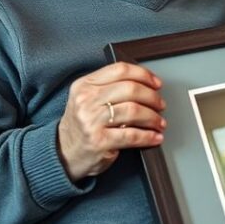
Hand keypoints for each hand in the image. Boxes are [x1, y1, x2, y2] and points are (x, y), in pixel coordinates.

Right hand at [57, 62, 166, 181]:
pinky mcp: (99, 141)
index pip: (120, 70)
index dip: (144, 75)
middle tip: (160, 105)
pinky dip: (148, 136)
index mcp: (85, 85)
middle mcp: (86, 100)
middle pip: (131, 89)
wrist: (64, 153)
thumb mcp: (87, 99)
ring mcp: (91, 121)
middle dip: (152, 97)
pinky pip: (132, 135)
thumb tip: (146, 83)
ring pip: (134, 111)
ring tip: (159, 123)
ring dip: (153, 118)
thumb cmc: (82, 124)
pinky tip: (155, 137)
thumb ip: (110, 87)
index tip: (156, 83)